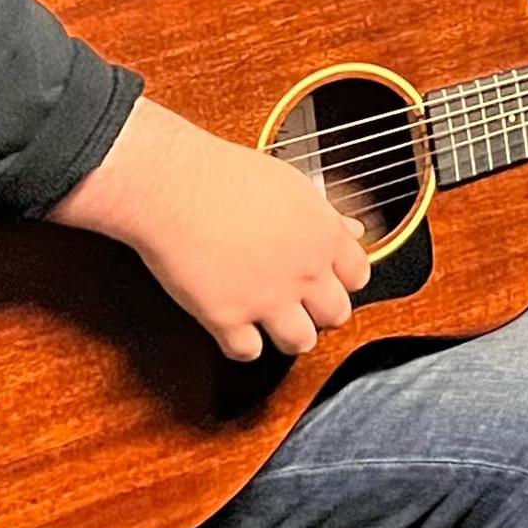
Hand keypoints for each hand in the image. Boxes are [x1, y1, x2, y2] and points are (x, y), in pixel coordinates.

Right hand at [50, 100, 371, 360]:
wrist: (170, 184)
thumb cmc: (223, 175)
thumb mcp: (290, 185)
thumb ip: (325, 215)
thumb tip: (352, 229)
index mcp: (323, 236)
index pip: (357, 276)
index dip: (341, 280)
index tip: (326, 280)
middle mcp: (303, 271)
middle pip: (336, 314)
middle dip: (319, 311)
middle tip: (297, 302)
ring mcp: (267, 298)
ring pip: (301, 342)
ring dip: (287, 334)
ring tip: (269, 320)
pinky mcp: (227, 317)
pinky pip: (248, 352)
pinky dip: (241, 345)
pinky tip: (233, 329)